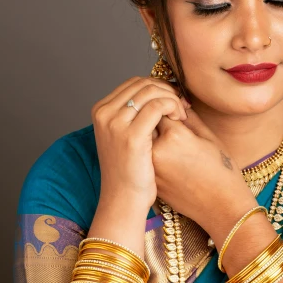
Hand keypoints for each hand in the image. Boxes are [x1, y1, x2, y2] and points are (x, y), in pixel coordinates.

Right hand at [91, 76, 190, 212]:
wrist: (123, 198)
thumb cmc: (128, 171)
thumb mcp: (121, 138)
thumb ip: (131, 116)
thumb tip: (154, 93)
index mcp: (101, 111)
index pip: (133, 83)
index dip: (157, 86)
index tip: (172, 97)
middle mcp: (104, 113)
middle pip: (142, 84)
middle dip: (166, 90)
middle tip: (181, 103)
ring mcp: (116, 124)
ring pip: (151, 92)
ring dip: (171, 98)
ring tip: (182, 113)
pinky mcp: (132, 136)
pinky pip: (158, 106)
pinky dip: (173, 107)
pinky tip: (180, 119)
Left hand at [152, 109, 256, 232]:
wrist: (221, 207)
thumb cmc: (222, 171)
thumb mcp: (209, 137)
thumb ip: (189, 116)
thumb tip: (176, 102)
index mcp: (175, 135)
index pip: (161, 107)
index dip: (170, 106)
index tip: (179, 111)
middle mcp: (157, 151)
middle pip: (148, 122)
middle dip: (158, 119)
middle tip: (174, 124)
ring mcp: (151, 167)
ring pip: (145, 140)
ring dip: (154, 136)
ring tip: (175, 143)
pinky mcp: (151, 180)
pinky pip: (148, 158)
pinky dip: (155, 154)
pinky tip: (173, 159)